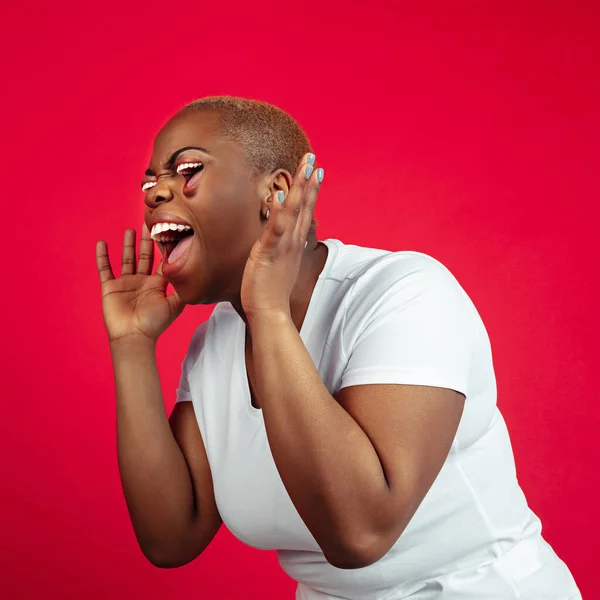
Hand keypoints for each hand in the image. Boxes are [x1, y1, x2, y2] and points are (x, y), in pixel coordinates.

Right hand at [96, 224, 185, 343]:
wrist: (134, 337)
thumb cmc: (155, 323)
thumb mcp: (174, 305)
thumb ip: (184, 289)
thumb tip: (197, 274)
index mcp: (157, 284)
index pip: (161, 261)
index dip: (164, 247)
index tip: (167, 231)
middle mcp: (142, 281)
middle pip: (145, 256)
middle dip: (147, 241)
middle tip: (148, 224)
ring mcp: (126, 283)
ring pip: (126, 259)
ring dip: (128, 245)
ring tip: (130, 231)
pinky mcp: (110, 288)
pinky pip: (105, 269)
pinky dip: (102, 257)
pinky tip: (102, 243)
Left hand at [241, 153, 323, 318]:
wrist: (271, 315)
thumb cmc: (270, 294)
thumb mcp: (277, 266)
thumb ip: (278, 250)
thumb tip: (276, 242)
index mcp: (293, 245)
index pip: (305, 213)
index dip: (311, 192)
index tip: (316, 172)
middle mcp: (292, 243)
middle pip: (304, 207)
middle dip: (309, 181)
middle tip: (313, 159)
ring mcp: (283, 247)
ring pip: (295, 213)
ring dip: (301, 189)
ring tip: (306, 168)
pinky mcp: (269, 253)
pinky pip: (275, 230)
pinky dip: (279, 213)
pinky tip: (281, 196)